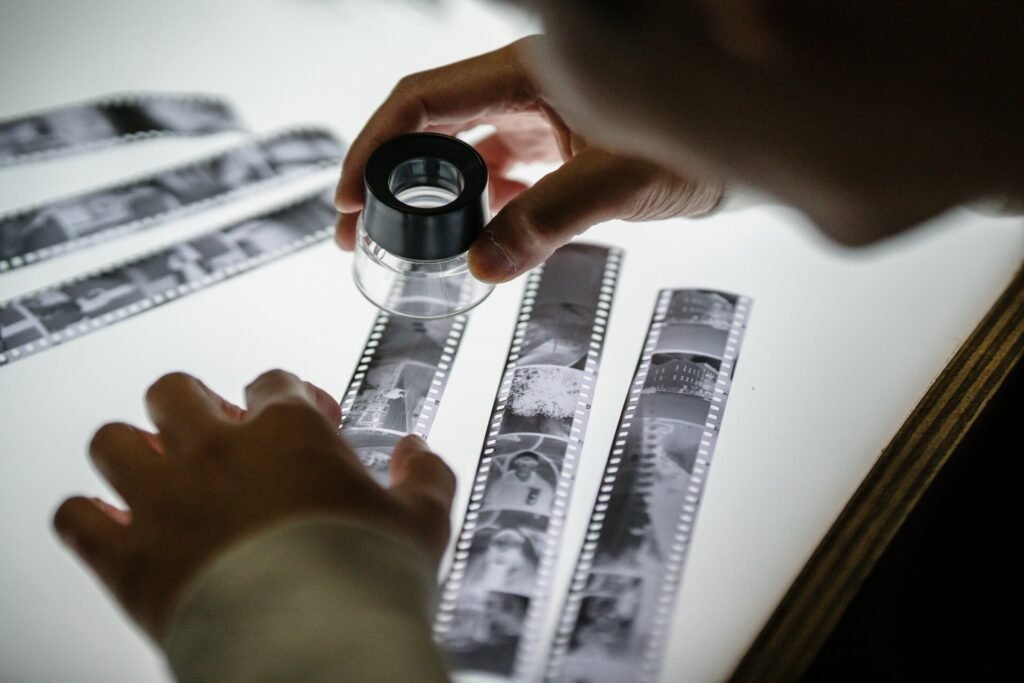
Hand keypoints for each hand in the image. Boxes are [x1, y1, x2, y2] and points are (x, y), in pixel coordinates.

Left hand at [52, 370, 454, 641]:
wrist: (315, 645)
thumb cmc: (366, 579)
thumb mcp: (423, 523)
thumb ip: (426, 477)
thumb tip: (421, 453)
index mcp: (288, 431)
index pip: (273, 383)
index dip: (290, 396)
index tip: (306, 418)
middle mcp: (216, 450)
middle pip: (176, 392)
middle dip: (193, 407)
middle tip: (214, 433)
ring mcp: (164, 499)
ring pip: (114, 441)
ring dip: (132, 452)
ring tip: (155, 471)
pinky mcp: (128, 556)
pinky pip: (77, 518)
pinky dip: (90, 518)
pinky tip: (114, 525)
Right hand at [334, 37, 722, 282]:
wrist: (745, 148)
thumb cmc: (698, 143)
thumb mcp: (619, 180)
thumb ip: (551, 218)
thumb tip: (483, 264)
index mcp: (528, 76)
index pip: (424, 101)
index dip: (374, 145)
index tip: (348, 197)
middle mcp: (525, 92)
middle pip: (429, 127)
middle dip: (385, 178)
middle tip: (356, 232)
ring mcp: (539, 121)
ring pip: (461, 155)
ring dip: (427, 198)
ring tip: (399, 245)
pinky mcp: (555, 149)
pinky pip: (498, 177)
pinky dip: (477, 210)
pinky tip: (471, 242)